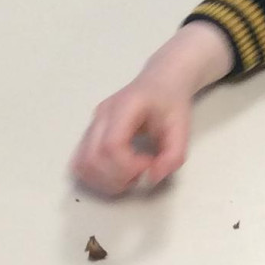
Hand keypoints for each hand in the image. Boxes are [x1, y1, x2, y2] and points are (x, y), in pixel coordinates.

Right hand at [71, 26, 232, 195]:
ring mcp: (92, 125)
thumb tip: (152, 178)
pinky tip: (119, 172)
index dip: (128, 166)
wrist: (160, 83)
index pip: (111, 145)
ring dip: (106, 180)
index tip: (148, 163)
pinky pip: (81, 163)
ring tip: (130, 173)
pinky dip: (98, 176)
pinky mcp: (89, 135)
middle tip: (140, 172)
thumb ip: (173, 156)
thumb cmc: (170, 103)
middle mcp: (102, 115)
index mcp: (125, 106)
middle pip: (92, 158)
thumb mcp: (182, 128)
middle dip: (117, 177)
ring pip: (82, 164)